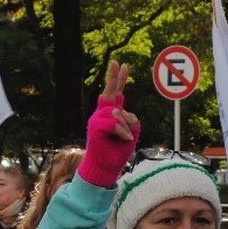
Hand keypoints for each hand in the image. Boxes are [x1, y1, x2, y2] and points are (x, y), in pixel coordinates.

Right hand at [78, 61, 141, 187]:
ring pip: (118, 113)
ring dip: (126, 127)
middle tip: (116, 62)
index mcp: (112, 114)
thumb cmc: (118, 151)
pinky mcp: (95, 126)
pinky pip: (114, 123)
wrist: (105, 167)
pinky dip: (122, 131)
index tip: (123, 65)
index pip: (117, 94)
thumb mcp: (132, 134)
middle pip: (109, 92)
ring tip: (125, 138)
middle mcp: (103, 114)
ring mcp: (97, 119)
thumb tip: (119, 113)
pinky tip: (125, 139)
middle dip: (113, 76)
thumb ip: (131, 121)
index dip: (120, 79)